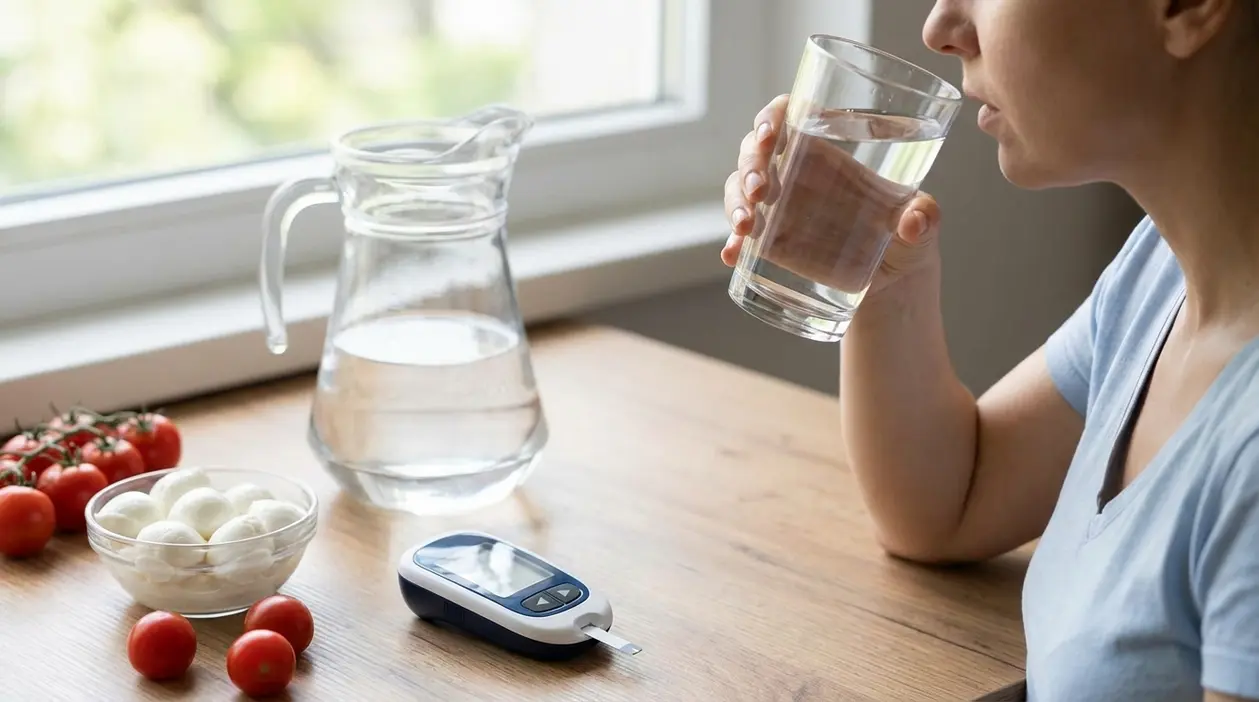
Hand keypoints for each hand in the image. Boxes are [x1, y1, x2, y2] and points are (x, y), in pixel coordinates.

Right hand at [722, 94, 942, 295]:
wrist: (894, 286)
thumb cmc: (907, 240)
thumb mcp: (923, 227)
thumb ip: (925, 217)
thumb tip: (913, 220)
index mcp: (830, 152)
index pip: (790, 114)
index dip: (772, 116)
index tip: (770, 133)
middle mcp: (797, 173)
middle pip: (756, 149)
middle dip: (750, 164)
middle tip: (760, 189)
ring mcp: (779, 207)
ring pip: (740, 188)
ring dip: (735, 201)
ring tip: (746, 226)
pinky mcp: (771, 242)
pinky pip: (741, 235)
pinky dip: (732, 243)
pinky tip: (732, 255)